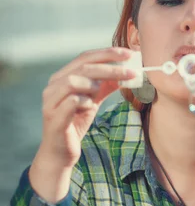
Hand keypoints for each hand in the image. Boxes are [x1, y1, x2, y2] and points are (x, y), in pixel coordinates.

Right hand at [38, 47, 135, 167]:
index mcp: (62, 76)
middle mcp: (53, 85)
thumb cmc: (76, 122)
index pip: (85, 57)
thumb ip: (105, 85)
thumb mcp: (93, 100)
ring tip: (100, 92)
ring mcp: (51, 101)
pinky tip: (89, 107)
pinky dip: (85, 101)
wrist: (61, 152)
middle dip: (110, 67)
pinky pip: (71, 101)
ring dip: (94, 84)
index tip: (128, 53)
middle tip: (131, 71)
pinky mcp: (53, 117)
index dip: (107, 53)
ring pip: (73, 80)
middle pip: (83, 66)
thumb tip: (126, 71)